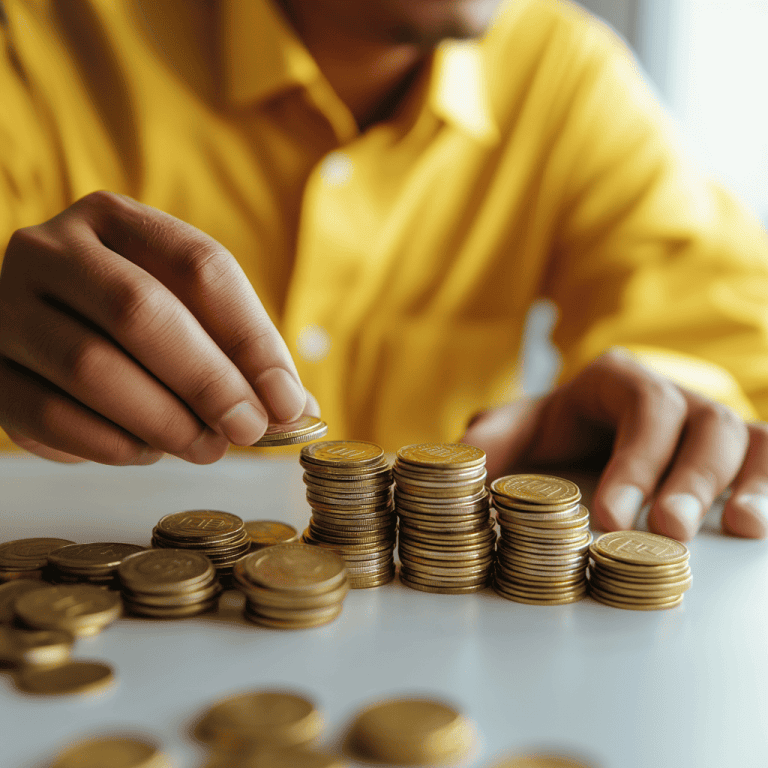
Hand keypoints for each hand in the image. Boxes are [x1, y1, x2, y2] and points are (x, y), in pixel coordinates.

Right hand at [0, 191, 312, 464]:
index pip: (200, 266)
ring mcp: (7, 306)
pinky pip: (50, 417)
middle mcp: (52, 250)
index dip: (252, 338)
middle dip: (207, 381)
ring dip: (164, 421)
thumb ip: (240, 352)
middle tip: (248, 429)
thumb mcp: (187, 311)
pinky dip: (113, 444)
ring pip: (90, 368)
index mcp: (116, 220)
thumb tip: (297, 411)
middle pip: (139, 310)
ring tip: (206, 447)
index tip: (286, 399)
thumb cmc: (133, 320)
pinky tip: (146, 450)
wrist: (39, 323)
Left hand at [461, 348, 767, 540]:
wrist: (588, 425)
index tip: (611, 516)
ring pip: (742, 437)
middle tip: (668, 531)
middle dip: (686, 478)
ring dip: (743, 481)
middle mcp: (671, 393)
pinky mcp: (737, 447)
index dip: (634, 460)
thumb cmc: (555, 430)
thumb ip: (491, 439)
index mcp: (615, 380)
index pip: (638, 408)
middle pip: (697, 423)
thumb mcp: (518, 428)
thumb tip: (457, 462)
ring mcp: (708, 418)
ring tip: (739, 527)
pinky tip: (761, 519)